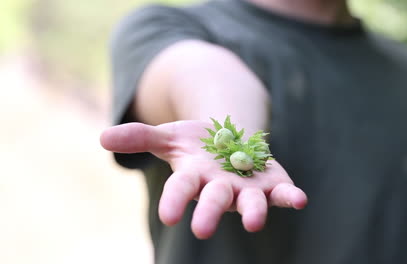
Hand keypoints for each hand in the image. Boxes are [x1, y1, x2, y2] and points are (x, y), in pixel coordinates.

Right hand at [100, 121, 307, 238]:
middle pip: (214, 201)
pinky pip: (282, 192)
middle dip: (209, 213)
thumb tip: (103, 138)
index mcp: (194, 177)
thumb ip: (140, 136)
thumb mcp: (169, 135)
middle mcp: (220, 187)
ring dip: (253, 211)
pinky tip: (299, 200)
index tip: (170, 216)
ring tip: (254, 222)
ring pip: (250, 202)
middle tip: (201, 231)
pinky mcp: (272, 182)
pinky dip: (290, 197)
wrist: (231, 141)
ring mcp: (247, 187)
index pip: (181, 190)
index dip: (175, 201)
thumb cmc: (196, 145)